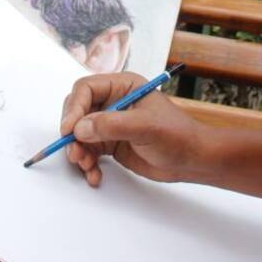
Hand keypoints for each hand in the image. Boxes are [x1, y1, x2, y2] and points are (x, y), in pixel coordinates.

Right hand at [61, 72, 210, 187]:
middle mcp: (113, 102)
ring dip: (79, 151)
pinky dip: (87, 163)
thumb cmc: (178, 136)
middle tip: (74, 152)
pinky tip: (95, 175)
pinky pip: (89, 151)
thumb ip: (112, 125)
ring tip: (87, 166)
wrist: (193, 160)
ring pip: (80, 134)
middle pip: (78, 111)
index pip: (86, 89)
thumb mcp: (146, 127)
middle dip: (72, 133)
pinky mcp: (111, 143)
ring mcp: (111, 124)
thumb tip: (80, 128)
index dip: (74, 108)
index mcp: (123, 86)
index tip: (69, 129)